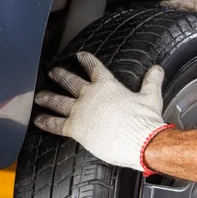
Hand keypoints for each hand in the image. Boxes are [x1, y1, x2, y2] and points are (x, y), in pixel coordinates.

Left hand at [34, 52, 173, 173]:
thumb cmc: (145, 121)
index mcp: (107, 85)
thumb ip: (151, 81)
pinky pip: (55, 124)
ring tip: (40, 96)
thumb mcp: (151, 97)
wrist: (140, 141)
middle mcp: (90, 95)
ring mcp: (80, 111)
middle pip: (70, 81)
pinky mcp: (75, 128)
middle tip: (52, 72)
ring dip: (47, 97)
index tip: (80, 56)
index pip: (94, 67)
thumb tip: (157, 69)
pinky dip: (46, 122)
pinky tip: (38, 119)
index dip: (86, 60)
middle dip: (60, 75)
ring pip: (58, 101)